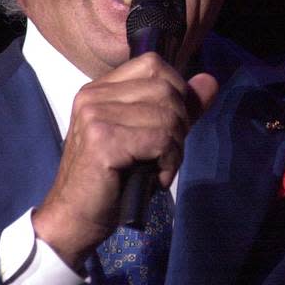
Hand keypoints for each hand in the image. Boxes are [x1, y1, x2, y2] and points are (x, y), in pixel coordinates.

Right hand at [32, 53, 217, 266]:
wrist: (74, 220)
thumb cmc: (111, 181)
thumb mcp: (149, 137)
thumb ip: (179, 108)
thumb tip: (210, 81)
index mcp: (100, 89)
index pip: (154, 65)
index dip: (176, 92)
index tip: (170, 126)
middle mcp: (93, 95)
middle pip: (166, 89)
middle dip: (179, 124)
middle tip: (165, 155)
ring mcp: (95, 115)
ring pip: (167, 115)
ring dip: (174, 148)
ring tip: (158, 168)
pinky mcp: (102, 140)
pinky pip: (160, 139)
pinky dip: (168, 162)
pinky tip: (155, 179)